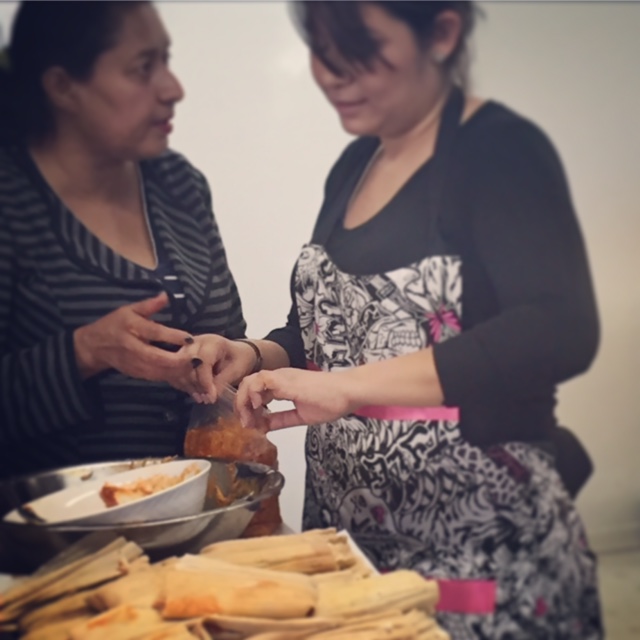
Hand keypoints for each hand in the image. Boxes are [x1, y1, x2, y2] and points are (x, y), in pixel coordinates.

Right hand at [74, 292, 192, 381]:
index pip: (154, 332)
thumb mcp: (129, 310)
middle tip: (195, 358)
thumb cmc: (114, 324)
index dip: (172, 336)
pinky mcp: (133, 373)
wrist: (94, 346)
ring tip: (193, 367)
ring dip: (175, 371)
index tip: (189, 338)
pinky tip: (182, 373)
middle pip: (156, 356)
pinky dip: (168, 377)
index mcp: (132, 326)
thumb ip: (149, 304)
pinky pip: (153, 377)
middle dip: (177, 360)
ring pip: (155, 370)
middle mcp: (131, 346)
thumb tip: (166, 294)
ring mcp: (132, 362)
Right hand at [178, 335, 258, 402]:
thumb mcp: (236, 370)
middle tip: (205, 399)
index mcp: (213, 342)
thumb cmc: (239, 359)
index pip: (202, 361)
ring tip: (201, 398)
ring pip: (177, 367)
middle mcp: (196, 342)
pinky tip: (194, 393)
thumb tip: (210, 396)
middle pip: (185, 363)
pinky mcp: (181, 356)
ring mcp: (186, 348)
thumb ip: (222, 381)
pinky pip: (175, 371)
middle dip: (194, 384)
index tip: (210, 397)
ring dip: (188, 385)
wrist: (237, 353)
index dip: (204, 381)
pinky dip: (182, 384)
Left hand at [235, 368, 356, 430]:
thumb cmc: (331, 401)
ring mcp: (281, 377)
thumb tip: (265, 427)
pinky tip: (258, 409)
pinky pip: (259, 381)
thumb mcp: (301, 415)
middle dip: (242, 405)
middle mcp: (279, 378)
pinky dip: (253, 395)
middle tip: (246, 423)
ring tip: (249, 419)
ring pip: (250, 381)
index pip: (256, 391)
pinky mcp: (285, 379)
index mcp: (283, 384)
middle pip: (248, 384)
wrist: (348, 392)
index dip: (249, 408)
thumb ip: (282, 420)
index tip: (250, 425)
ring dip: (244, 401)